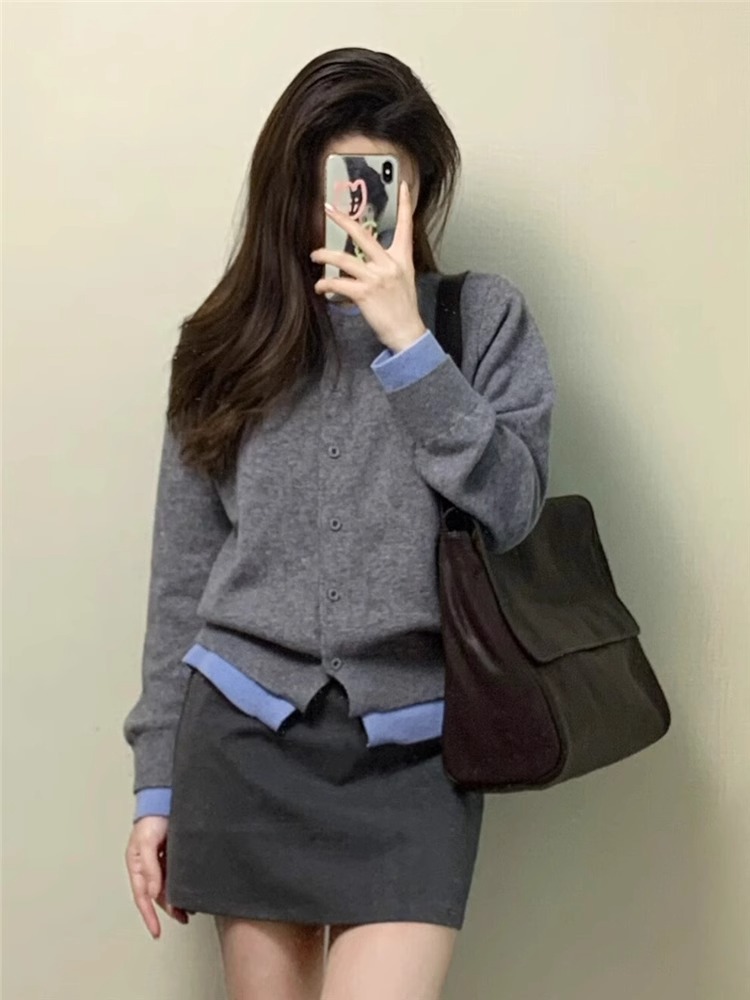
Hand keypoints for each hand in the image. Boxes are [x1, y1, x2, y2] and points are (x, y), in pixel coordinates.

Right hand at [125, 816, 192, 937]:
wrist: (164, 799)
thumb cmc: (151, 818)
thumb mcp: (146, 842)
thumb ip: (150, 867)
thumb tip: (154, 891)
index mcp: (136, 865)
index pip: (142, 897)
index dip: (148, 916)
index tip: (156, 932)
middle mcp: (148, 867)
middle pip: (156, 895)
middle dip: (167, 910)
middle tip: (182, 919)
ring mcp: (160, 862)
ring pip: (167, 887)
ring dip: (175, 900)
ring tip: (188, 911)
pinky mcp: (173, 856)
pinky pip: (175, 876)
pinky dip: (180, 886)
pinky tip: (189, 891)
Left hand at [310, 179, 427, 352]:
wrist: (407, 332)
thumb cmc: (403, 309)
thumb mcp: (403, 281)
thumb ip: (387, 266)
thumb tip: (367, 261)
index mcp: (401, 259)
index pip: (405, 226)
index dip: (405, 204)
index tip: (403, 185)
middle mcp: (389, 264)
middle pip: (363, 234)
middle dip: (343, 220)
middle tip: (328, 210)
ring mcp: (376, 278)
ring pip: (343, 259)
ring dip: (325, 256)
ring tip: (315, 255)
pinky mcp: (365, 293)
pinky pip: (338, 283)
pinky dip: (325, 285)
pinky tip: (320, 287)